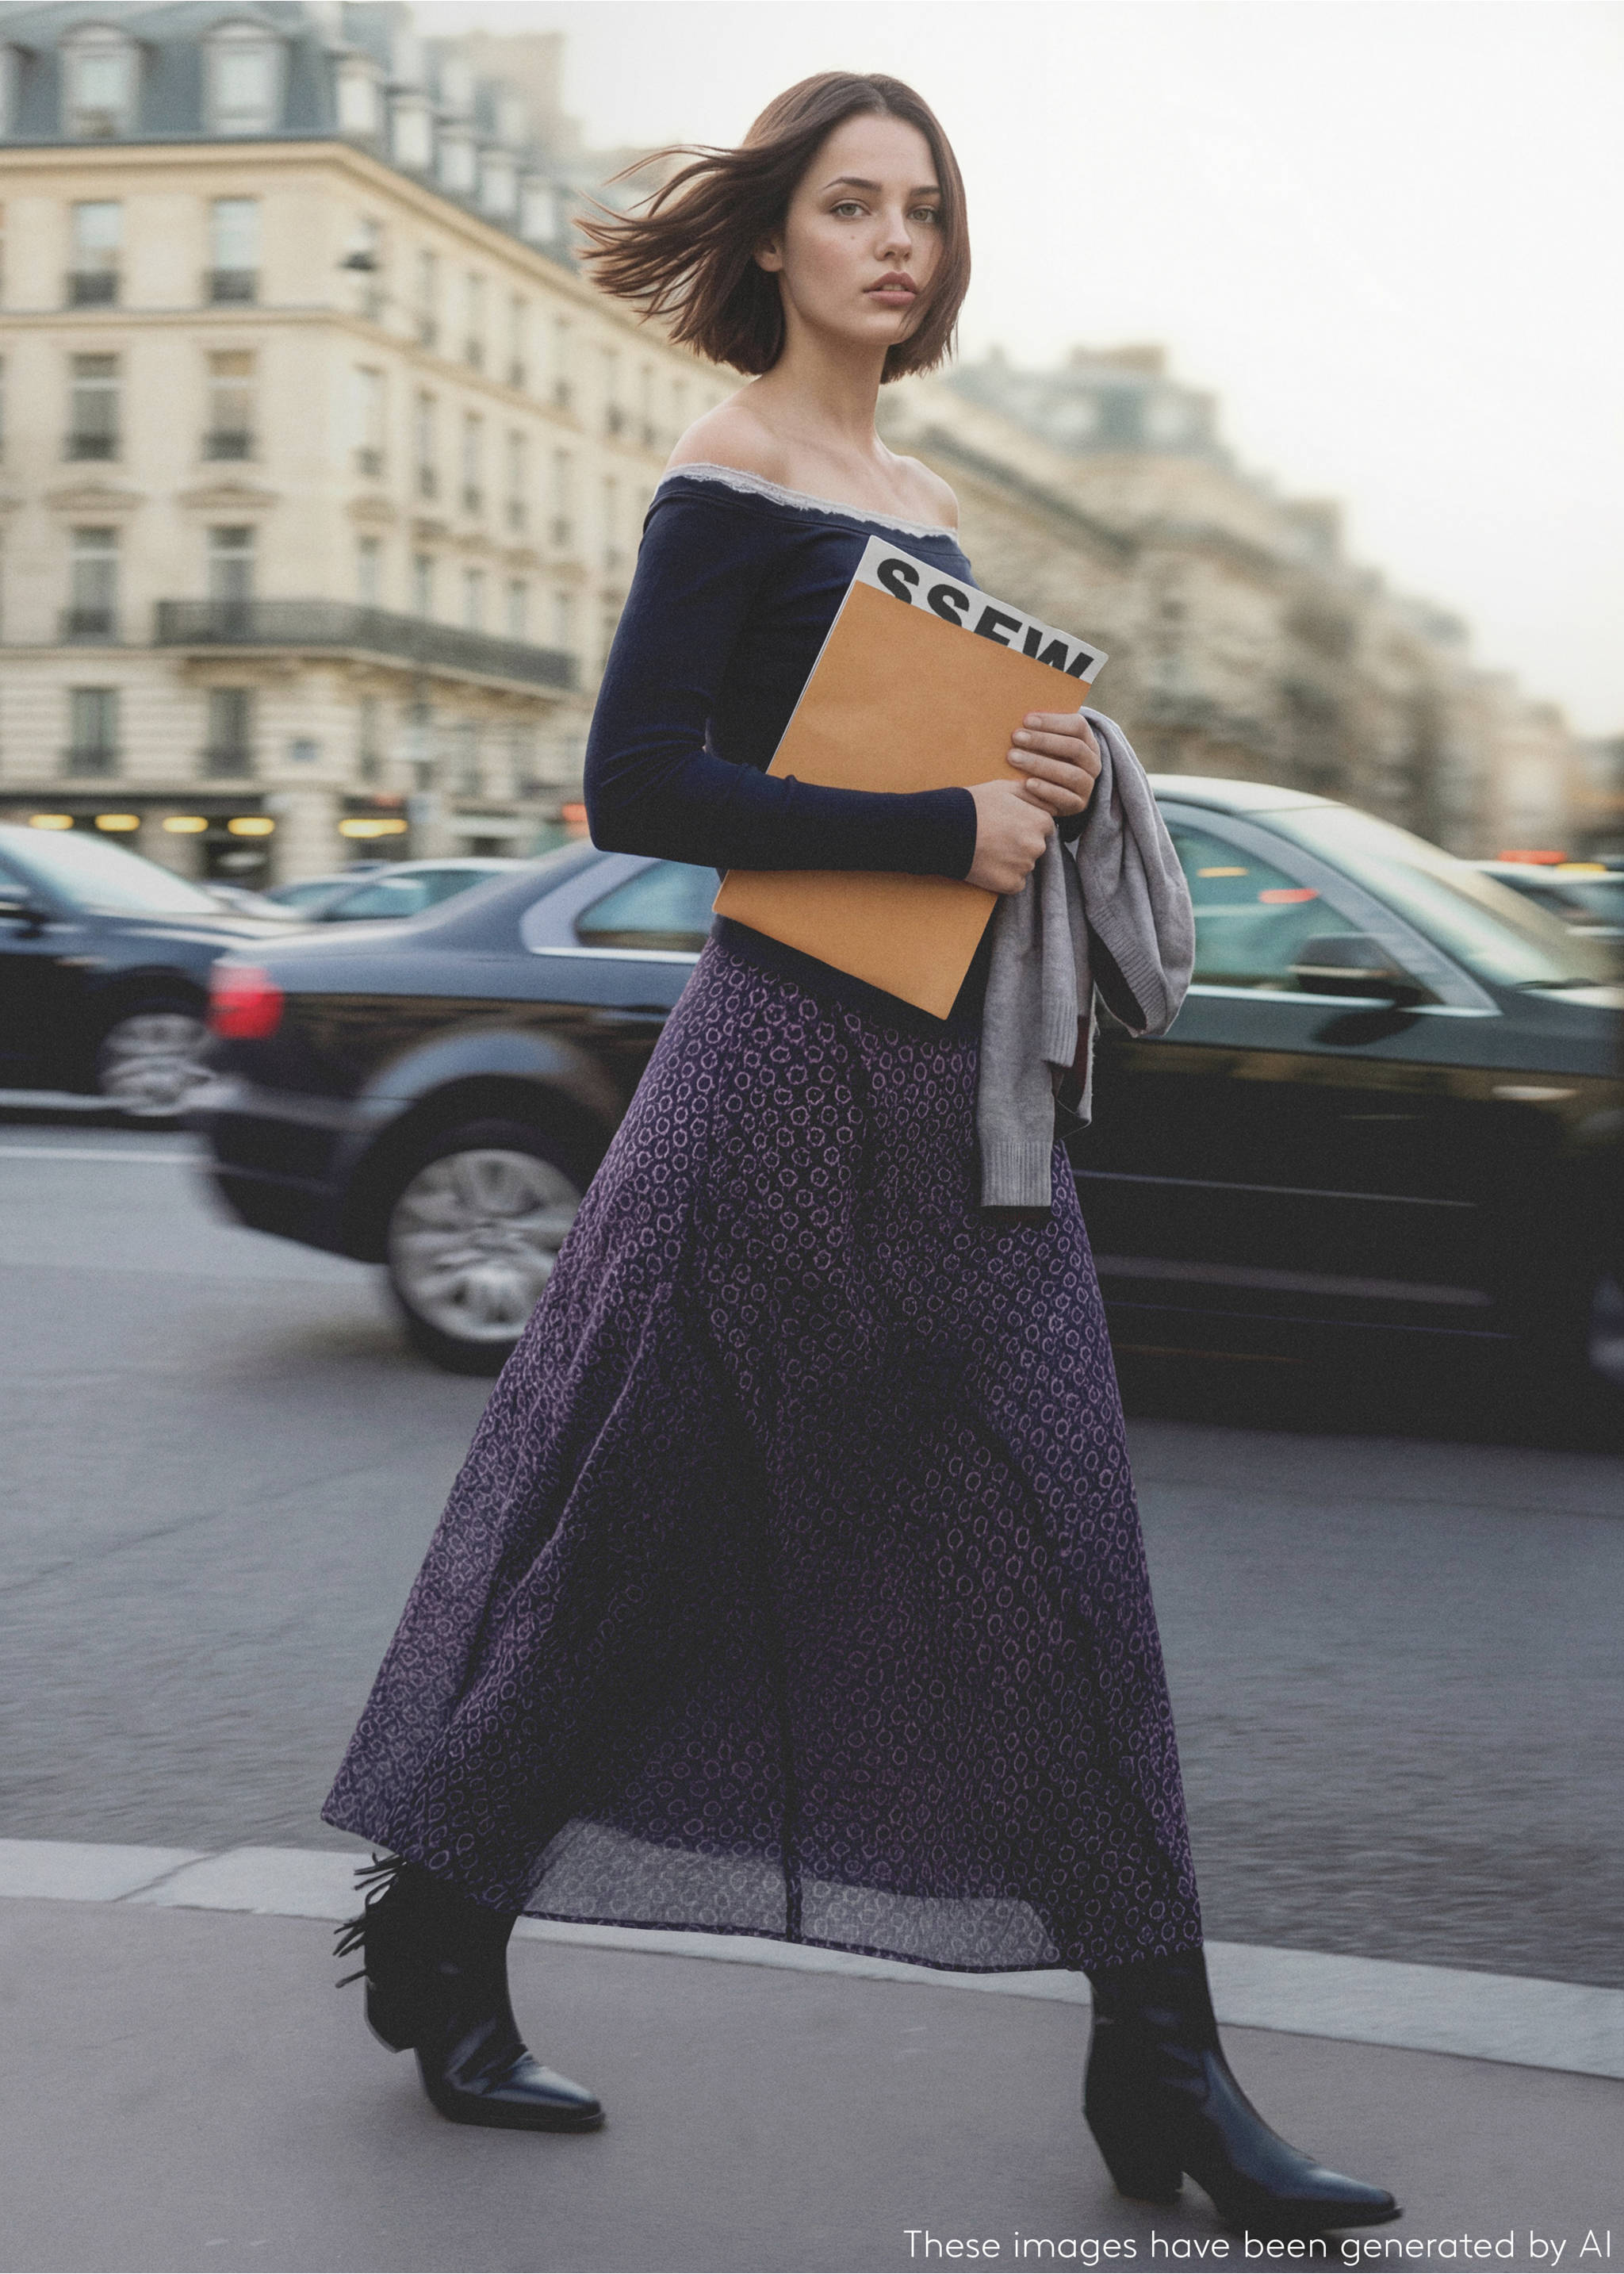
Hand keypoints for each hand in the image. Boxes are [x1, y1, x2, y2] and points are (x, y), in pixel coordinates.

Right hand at [964, 779, 1055, 893]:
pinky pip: (1014, 883)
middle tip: (996, 837)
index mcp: (1040, 822)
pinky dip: (1003, 877)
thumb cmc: (974, 805)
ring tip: (989, 850)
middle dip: (1021, 843)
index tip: (1008, 823)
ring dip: (1012, 860)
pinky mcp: (1010, 884)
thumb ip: (1031, 793)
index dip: (1025, 824)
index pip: (1044, 826)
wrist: (946, 830)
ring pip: (1024, 865)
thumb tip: (1050, 801)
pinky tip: (988, 865)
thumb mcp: (1004, 788)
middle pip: (1035, 846)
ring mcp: (1024, 867)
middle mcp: (1037, 846)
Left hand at [1004, 709, 1100, 821]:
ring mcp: (1087, 785)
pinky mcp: (1078, 805)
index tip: (1026, 719)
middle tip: (1016, 736)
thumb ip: (1037, 729)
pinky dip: (1046, 790)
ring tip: (1014, 757)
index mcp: (1088, 741)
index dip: (1052, 722)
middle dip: (1043, 741)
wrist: (1049, 795)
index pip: (1078, 726)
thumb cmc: (1042, 759)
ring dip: (1041, 764)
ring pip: (1070, 773)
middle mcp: (1093, 762)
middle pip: (1074, 748)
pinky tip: (1027, 783)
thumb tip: (1013, 709)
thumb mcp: (1044, 743)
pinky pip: (1065, 798)